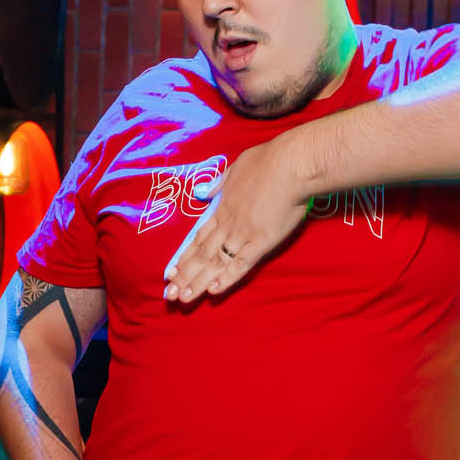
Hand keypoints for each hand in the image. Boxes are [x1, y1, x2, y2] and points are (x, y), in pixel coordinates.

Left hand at [163, 139, 310, 304]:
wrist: (290, 164)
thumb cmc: (268, 161)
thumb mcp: (236, 167)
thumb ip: (221, 183)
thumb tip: (206, 192)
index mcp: (223, 207)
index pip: (199, 237)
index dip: (185, 255)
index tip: (172, 269)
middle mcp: (228, 224)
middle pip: (202, 254)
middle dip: (185, 275)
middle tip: (169, 293)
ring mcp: (243, 234)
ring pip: (216, 263)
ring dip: (199, 281)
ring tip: (184, 298)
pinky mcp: (261, 242)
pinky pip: (241, 264)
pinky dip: (227, 278)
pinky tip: (214, 291)